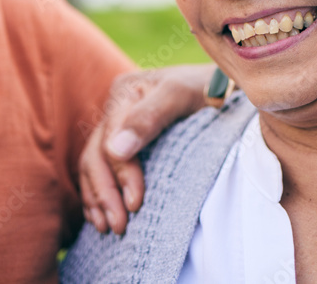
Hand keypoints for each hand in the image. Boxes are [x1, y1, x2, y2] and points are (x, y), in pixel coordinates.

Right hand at [79, 63, 213, 234]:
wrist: (224, 89)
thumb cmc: (205, 89)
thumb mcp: (180, 94)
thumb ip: (149, 117)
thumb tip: (116, 150)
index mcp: (123, 94)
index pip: (110, 142)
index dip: (120, 175)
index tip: (135, 204)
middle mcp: (115, 112)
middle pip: (96, 157)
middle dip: (104, 194)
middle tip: (118, 227)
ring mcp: (116, 129)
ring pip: (92, 167)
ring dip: (97, 199)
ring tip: (108, 228)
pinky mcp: (124, 146)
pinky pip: (98, 172)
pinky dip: (96, 195)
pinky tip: (100, 216)